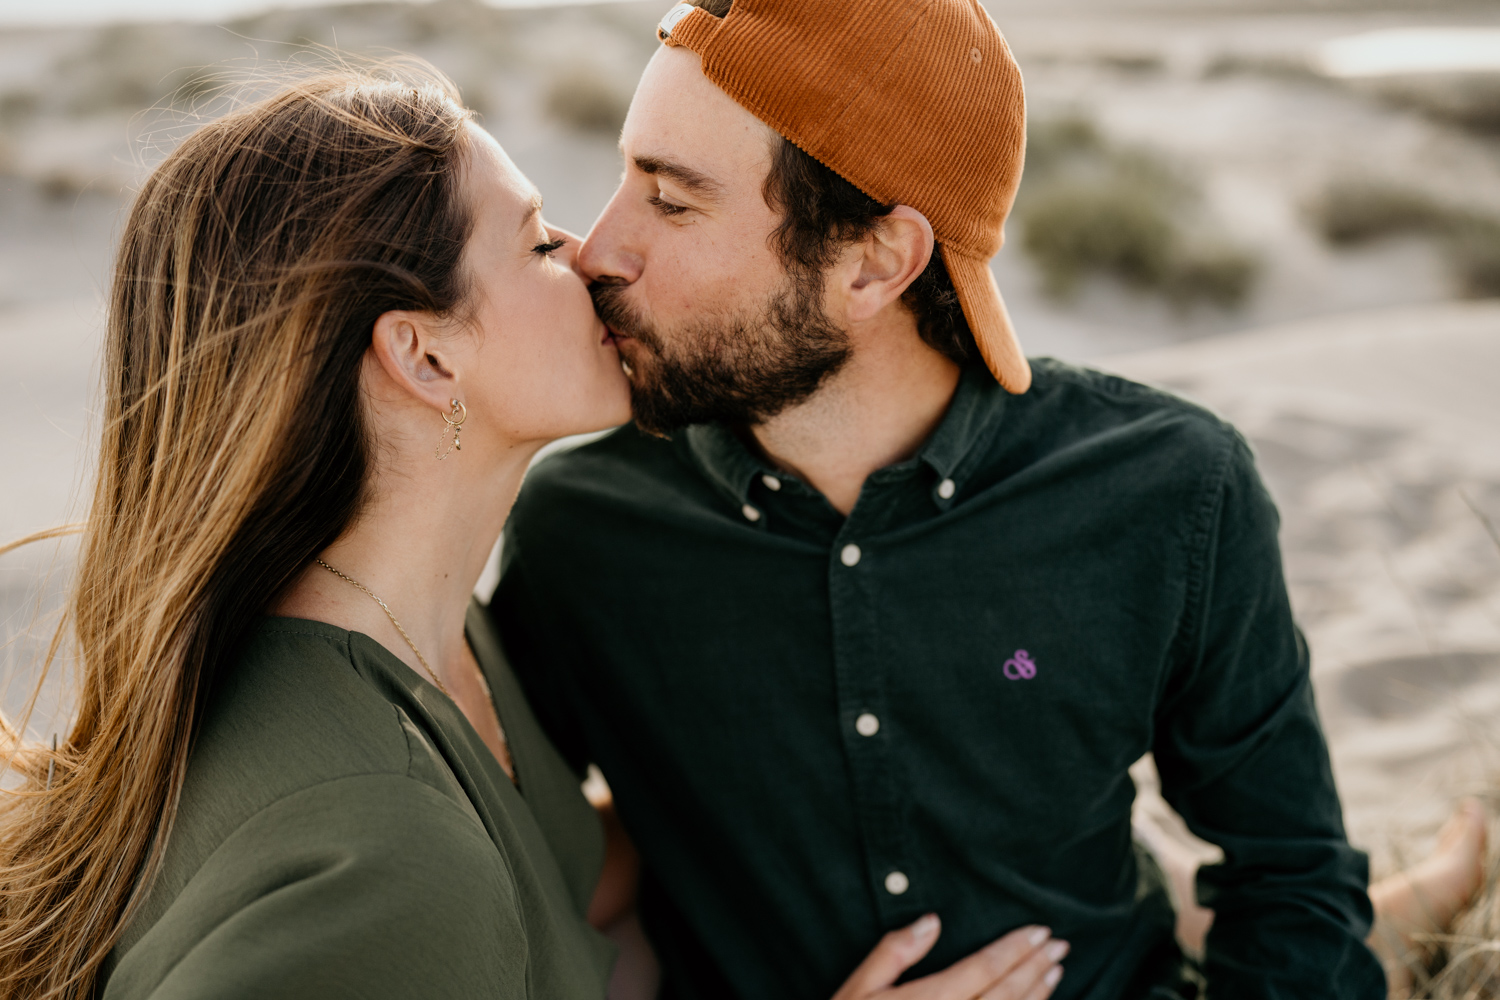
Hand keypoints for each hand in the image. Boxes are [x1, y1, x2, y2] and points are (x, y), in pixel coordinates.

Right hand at [833, 915, 1067, 999]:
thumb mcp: (859, 988)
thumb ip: (894, 952)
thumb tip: (932, 921)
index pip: (983, 968)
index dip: (1014, 948)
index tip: (1040, 931)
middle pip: (1006, 994)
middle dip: (1035, 967)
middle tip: (1059, 945)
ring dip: (1037, 995)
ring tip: (1055, 972)